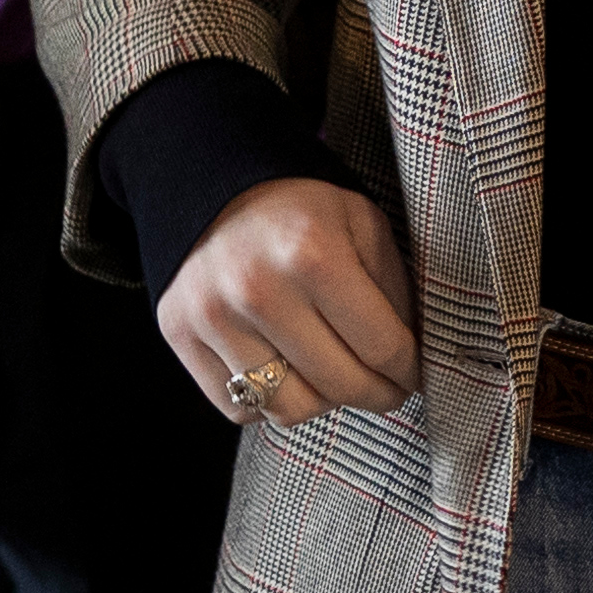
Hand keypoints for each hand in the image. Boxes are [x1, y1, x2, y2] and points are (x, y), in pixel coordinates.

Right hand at [156, 175, 419, 428]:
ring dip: (321, 402)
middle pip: (339, 387)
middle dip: (376, 395)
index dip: (408, 371)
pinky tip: (283, 368)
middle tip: (386, 387)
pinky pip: (240, 409)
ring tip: (332, 376)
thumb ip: (393, 292)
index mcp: (313, 255)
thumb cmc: (300, 209)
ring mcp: (211, 316)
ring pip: (289, 410)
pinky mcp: (179, 334)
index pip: (382, 348)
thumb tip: (413, 361)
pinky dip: (268, 401)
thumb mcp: (362, 226)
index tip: (412, 375)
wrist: (215, 183)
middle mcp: (257, 290)